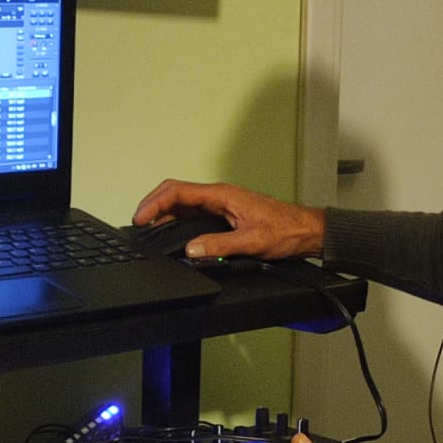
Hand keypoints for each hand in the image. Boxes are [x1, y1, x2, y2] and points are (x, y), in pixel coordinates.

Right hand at [133, 179, 325, 260]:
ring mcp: (220, 206)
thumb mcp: (252, 241)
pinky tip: (169, 233)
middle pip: (175, 194)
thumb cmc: (285, 230)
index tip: (141, 218)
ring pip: (182, 204)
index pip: (178, 192)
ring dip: (162, 214)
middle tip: (137, 224)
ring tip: (147, 229)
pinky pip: (193, 215)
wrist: (305, 231)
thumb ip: (220, 246)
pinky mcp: (223, 216)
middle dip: (152, 205)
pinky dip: (176, 221)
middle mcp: (218, 197)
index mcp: (222, 195)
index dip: (155, 203)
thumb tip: (192, 250)